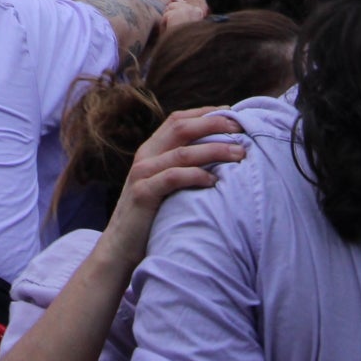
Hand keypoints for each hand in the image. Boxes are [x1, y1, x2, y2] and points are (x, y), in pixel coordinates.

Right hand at [98, 109, 247, 271]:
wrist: (119, 248)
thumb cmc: (151, 218)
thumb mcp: (163, 186)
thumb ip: (180, 169)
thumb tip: (218, 156)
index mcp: (150, 150)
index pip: (178, 120)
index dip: (205, 113)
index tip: (232, 112)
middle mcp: (145, 156)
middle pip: (181, 128)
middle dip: (213, 123)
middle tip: (241, 127)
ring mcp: (142, 174)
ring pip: (182, 152)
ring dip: (215, 150)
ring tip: (240, 153)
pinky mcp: (143, 193)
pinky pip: (173, 178)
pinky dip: (196, 176)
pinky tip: (214, 181)